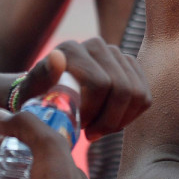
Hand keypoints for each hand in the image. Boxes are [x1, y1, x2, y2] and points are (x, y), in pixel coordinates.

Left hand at [21, 39, 152, 139]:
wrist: (49, 93)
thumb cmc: (37, 98)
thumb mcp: (33, 92)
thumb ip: (42, 76)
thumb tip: (57, 58)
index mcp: (72, 49)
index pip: (101, 84)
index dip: (94, 112)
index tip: (79, 127)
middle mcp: (96, 45)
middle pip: (123, 89)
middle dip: (109, 119)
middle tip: (91, 134)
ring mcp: (116, 54)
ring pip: (137, 93)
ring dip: (120, 120)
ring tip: (100, 129)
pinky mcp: (130, 66)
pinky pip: (145, 96)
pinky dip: (131, 116)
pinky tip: (111, 123)